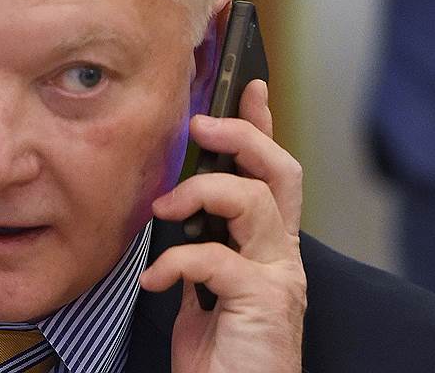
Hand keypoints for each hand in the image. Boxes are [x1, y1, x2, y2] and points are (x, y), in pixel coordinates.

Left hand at [140, 80, 306, 372]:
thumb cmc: (219, 354)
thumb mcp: (202, 289)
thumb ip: (200, 248)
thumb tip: (172, 211)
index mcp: (264, 246)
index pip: (271, 173)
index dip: (261, 127)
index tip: (247, 88)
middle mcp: (280, 254)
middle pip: (280, 172)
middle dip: (243, 136)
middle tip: (202, 127)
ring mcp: (278, 277)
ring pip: (254, 201)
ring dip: (201, 193)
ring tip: (162, 207)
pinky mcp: (265, 301)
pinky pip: (217, 259)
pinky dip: (176, 261)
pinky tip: (154, 279)